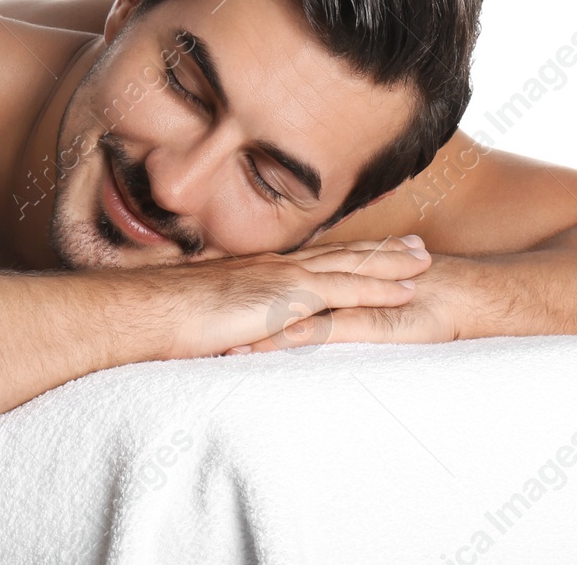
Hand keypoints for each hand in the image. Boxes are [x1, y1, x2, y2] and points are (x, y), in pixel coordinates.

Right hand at [149, 236, 431, 360]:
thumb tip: (229, 334)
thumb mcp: (203, 315)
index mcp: (258, 272)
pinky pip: (347, 290)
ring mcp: (285, 278)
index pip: (310, 261)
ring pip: (353, 266)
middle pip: (339, 255)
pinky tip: (408, 289)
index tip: (370, 249)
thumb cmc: (164, 317)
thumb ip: (224, 318)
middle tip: (415, 244)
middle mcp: (276, 267)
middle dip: (380, 250)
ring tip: (426, 260)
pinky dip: (380, 287)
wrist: (150, 312)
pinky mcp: (290, 297)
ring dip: (393, 263)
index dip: (343, 255)